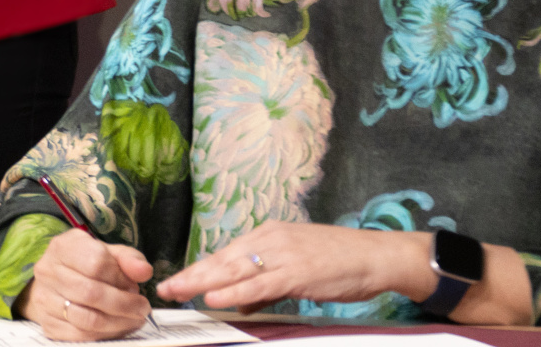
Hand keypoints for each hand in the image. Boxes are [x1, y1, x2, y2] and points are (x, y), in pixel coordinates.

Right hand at [16, 228, 152, 341]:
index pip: (96, 262)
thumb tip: (144, 271)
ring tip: (134, 319)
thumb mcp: (108, 253)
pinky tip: (118, 327)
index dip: (120, 277)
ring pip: (87, 319)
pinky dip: (105, 335)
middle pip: (91, 293)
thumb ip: (129, 259)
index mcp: (63, 247)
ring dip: (118, 322)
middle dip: (124, 304)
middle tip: (142, 308)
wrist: (57, 282)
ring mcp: (44, 299)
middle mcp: (48, 272)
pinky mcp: (48, 324)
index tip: (134, 285)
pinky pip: (81, 336)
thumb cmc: (87, 264)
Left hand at [155, 222, 428, 313]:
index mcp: (268, 236)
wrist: (376, 255)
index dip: (199, 269)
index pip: (226, 254)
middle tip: (165, 287)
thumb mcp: (296, 270)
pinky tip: (215, 298)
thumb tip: (237, 304)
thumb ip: (265, 286)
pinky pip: (259, 284)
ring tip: (178, 291)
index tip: (176, 280)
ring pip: (235, 270)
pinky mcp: (296, 272)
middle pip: (223, 260)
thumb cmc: (340, 262)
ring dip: (203, 282)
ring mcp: (282, 254)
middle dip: (192, 275)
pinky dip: (234, 292)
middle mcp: (270, 240)